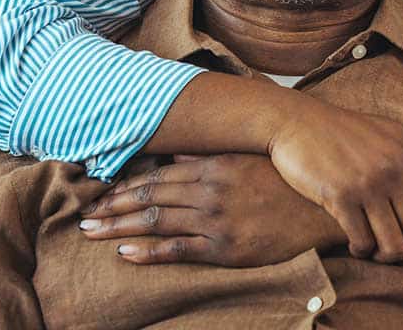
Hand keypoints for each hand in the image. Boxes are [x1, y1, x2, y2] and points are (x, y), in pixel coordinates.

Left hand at [78, 154, 343, 266]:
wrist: (319, 208)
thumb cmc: (283, 180)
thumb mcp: (248, 156)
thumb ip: (212, 154)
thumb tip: (179, 150)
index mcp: (213, 165)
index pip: (157, 174)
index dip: (125, 183)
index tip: (99, 190)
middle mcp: (208, 190)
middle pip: (148, 197)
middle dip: (112, 205)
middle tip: (83, 215)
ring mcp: (215, 220)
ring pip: (156, 221)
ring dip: (119, 226)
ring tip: (91, 231)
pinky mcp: (224, 248)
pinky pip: (177, 250)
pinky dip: (148, 251)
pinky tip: (125, 252)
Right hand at [267, 98, 402, 262]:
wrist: (297, 122)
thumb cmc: (347, 130)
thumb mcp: (393, 134)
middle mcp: (393, 172)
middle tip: (397, 252)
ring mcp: (367, 185)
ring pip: (394, 246)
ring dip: (387, 257)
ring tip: (376, 251)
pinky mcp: (339, 197)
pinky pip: (362, 242)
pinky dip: (361, 250)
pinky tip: (355, 243)